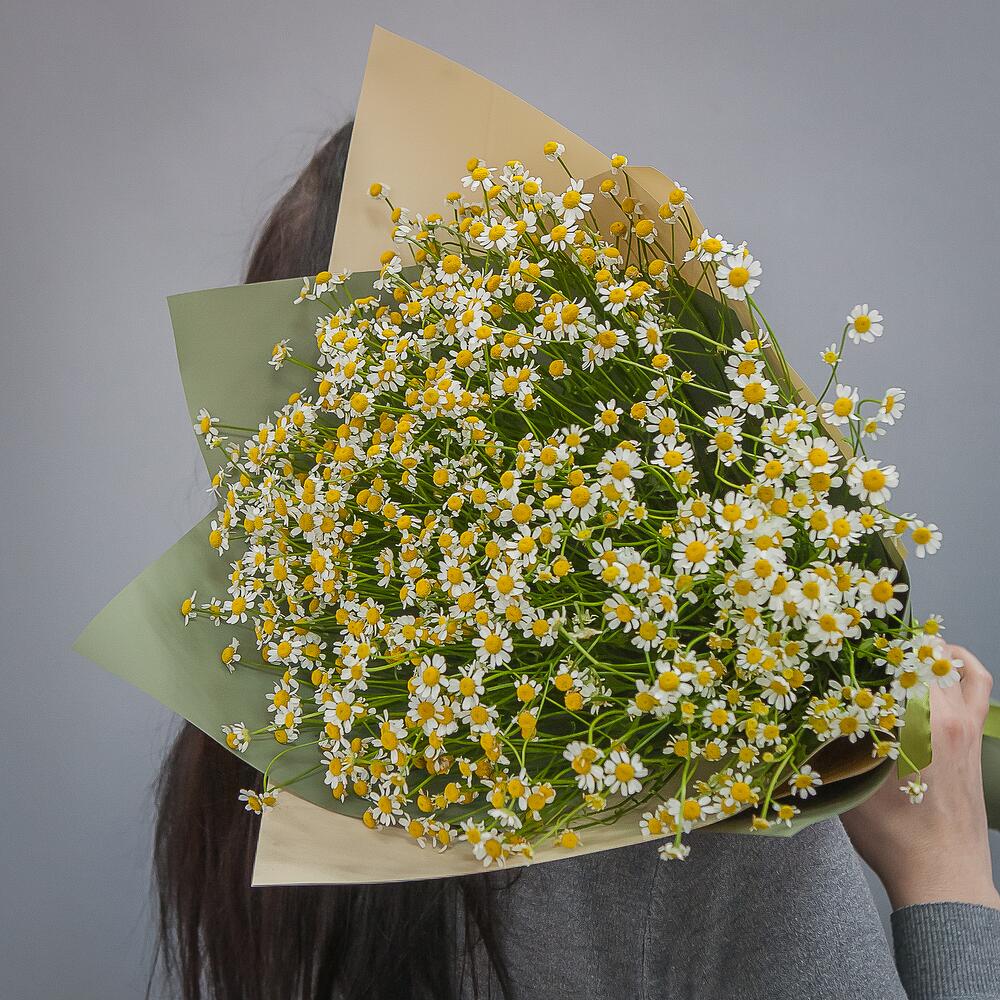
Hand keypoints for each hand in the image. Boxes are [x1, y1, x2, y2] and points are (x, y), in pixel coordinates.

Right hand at [842, 644, 999, 909]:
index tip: (835, 639)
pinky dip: (960, 665)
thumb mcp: (847, 786)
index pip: (886, 662)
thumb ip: (830, 743)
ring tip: (896, 648)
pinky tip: (940, 666)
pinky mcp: (975, 737)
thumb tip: (805, 712)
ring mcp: (965, 724)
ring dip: (925, 649)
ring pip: (950, 662)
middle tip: (856, 644)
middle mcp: (943, 715)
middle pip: (918, 654)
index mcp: (911, 723)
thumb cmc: (893, 836)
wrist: (941, 875)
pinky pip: (975, 684)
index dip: (858, 644)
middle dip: (886, 644)